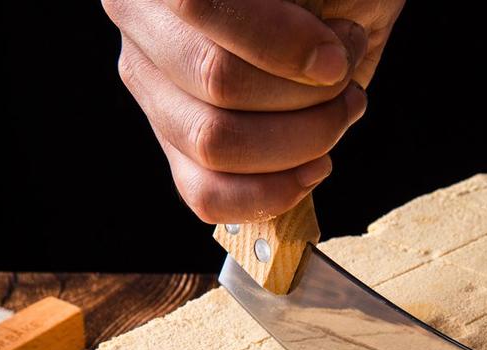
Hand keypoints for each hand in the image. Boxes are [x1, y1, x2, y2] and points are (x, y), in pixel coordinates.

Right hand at [102, 0, 404, 222]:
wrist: (330, 17)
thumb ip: (304, 2)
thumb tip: (319, 61)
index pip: (198, 4)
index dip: (278, 42)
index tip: (336, 59)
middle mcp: (140, 22)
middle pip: (216, 80)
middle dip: (306, 95)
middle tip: (346, 83)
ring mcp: (153, 89)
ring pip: (214, 143)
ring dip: (301, 141)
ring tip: (340, 114)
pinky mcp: (177, 147)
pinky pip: (207, 194)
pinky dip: (270, 194)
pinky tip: (313, 168)